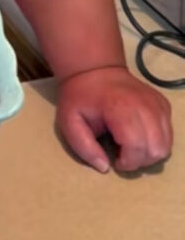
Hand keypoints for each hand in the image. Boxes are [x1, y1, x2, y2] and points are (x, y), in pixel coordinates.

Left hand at [56, 65, 172, 173]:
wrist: (94, 71)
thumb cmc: (80, 98)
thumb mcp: (70, 123)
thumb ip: (85, 148)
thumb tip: (105, 168)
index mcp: (120, 109)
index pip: (137, 147)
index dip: (128, 162)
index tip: (115, 161)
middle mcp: (145, 106)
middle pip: (156, 149)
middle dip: (140, 161)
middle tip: (123, 155)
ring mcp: (157, 104)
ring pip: (166, 144)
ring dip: (150, 153)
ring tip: (131, 147)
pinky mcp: (163, 104)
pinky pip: (168, 133)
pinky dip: (157, 141)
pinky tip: (139, 135)